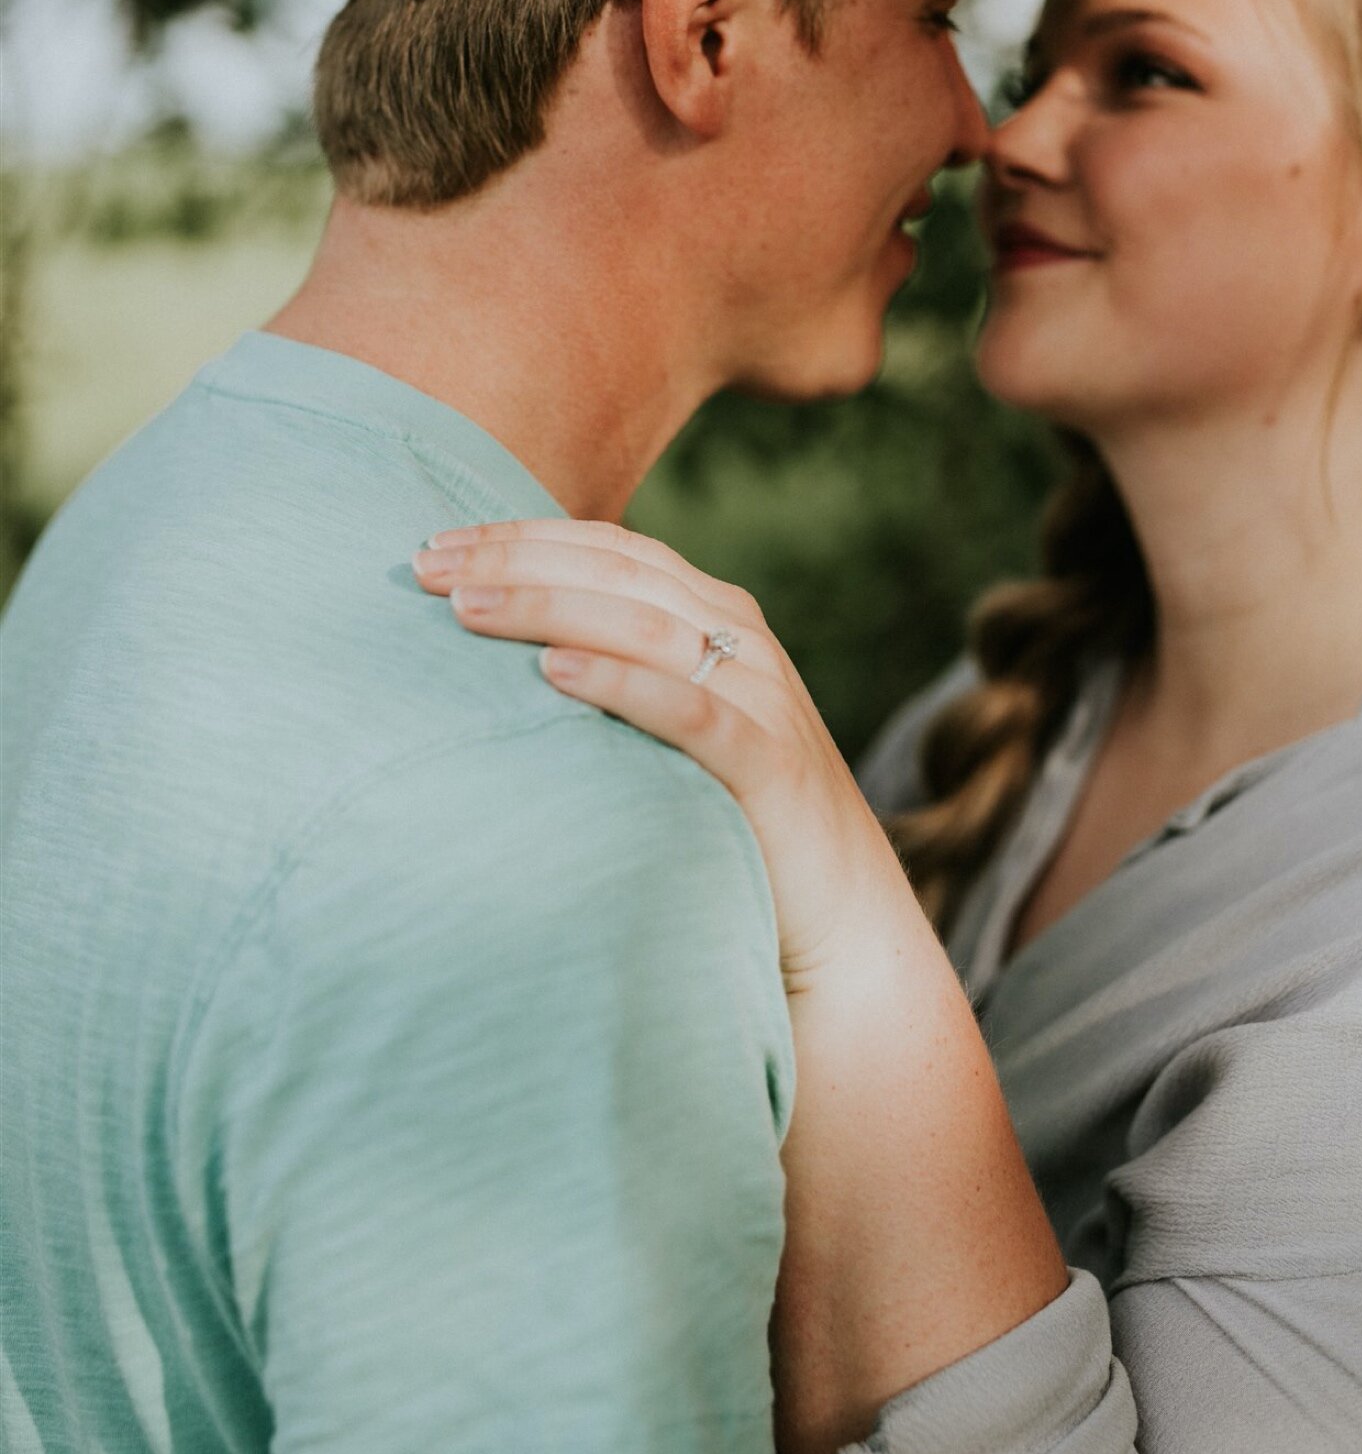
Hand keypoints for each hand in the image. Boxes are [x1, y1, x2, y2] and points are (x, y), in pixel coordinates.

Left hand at [413, 520, 919, 987]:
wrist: (842, 918)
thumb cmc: (735, 819)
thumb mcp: (675, 726)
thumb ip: (619, 676)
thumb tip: (504, 656)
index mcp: (717, 617)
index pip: (611, 549)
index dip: (523, 535)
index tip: (435, 543)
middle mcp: (743, 641)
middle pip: (618, 574)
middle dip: (517, 560)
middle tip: (426, 566)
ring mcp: (761, 697)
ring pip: (645, 625)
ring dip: (549, 608)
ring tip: (466, 608)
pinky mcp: (769, 764)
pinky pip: (688, 709)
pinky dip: (619, 682)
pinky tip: (553, 671)